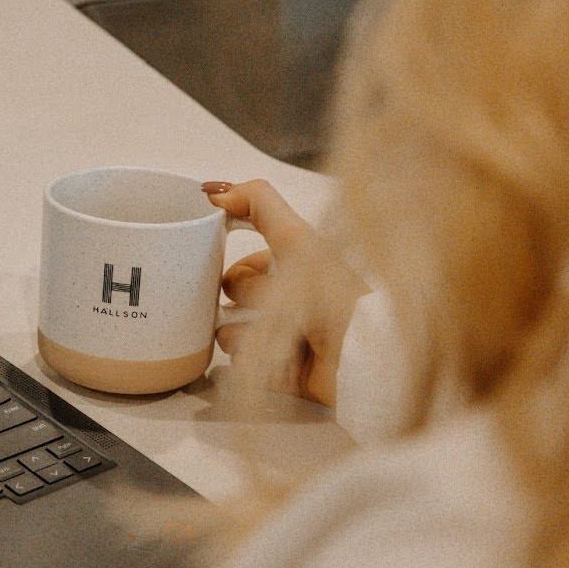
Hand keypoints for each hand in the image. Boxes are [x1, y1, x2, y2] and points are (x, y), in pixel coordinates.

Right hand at [203, 179, 367, 406]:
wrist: (355, 354)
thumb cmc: (331, 291)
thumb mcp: (297, 237)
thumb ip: (260, 204)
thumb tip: (214, 192)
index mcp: (293, 270)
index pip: (245, 267)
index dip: (237, 269)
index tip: (234, 272)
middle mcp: (287, 304)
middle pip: (234, 301)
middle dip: (242, 300)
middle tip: (269, 304)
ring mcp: (282, 340)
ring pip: (230, 334)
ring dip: (241, 335)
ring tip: (272, 338)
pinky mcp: (279, 375)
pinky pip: (241, 369)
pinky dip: (250, 365)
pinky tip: (273, 361)